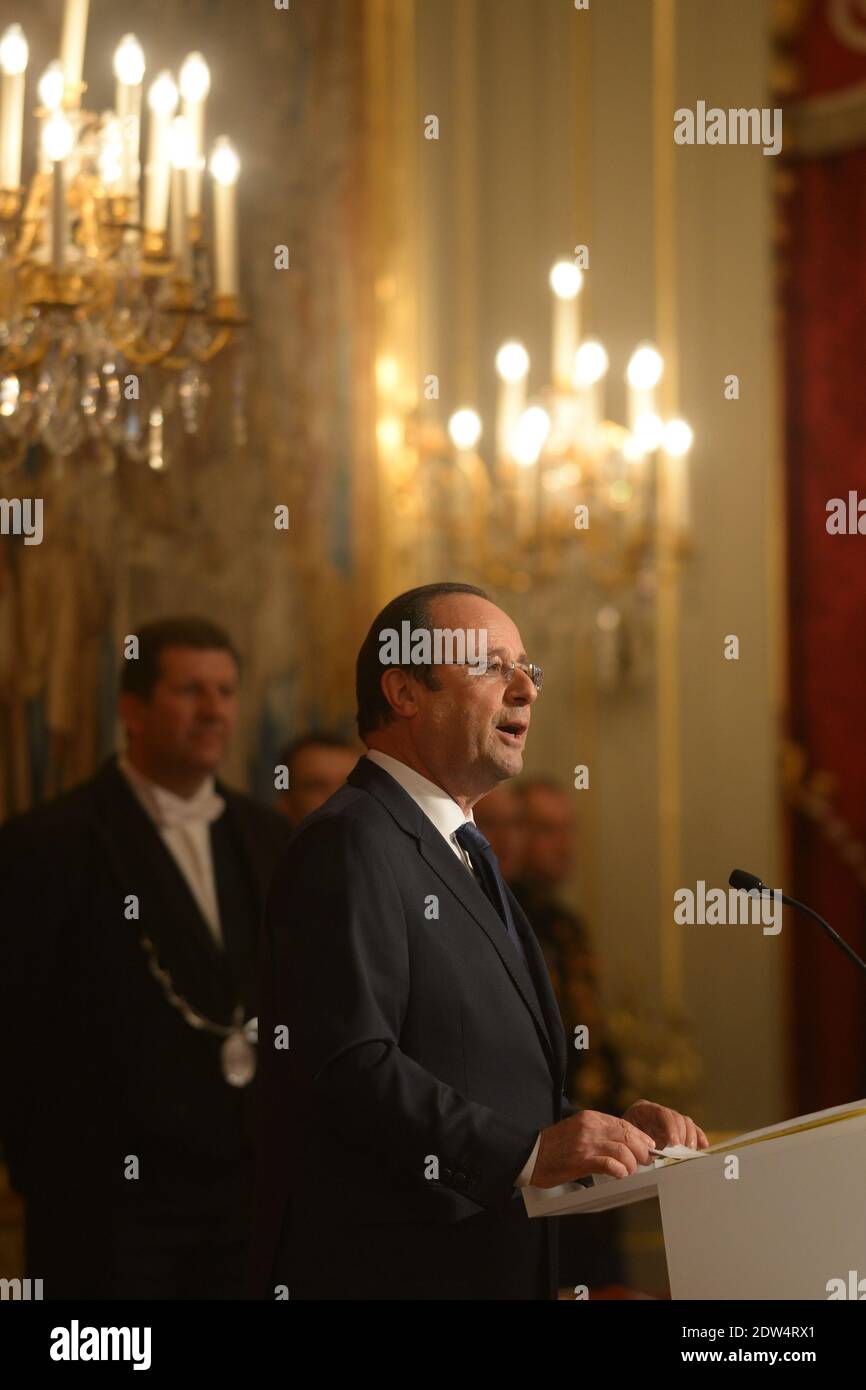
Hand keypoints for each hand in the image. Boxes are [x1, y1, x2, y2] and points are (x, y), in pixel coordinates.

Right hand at [530, 1109, 655, 1187]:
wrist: (531, 1155)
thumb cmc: (555, 1146)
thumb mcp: (578, 1129)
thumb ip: (599, 1132)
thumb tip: (624, 1141)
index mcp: (590, 1117)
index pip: (624, 1124)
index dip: (640, 1137)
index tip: (648, 1146)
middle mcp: (590, 1127)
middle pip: (627, 1136)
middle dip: (641, 1150)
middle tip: (644, 1161)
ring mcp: (586, 1143)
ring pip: (622, 1151)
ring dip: (631, 1164)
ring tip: (629, 1171)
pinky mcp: (582, 1160)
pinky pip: (610, 1164)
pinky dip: (619, 1171)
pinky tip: (619, 1175)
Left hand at [622, 1099, 707, 1150]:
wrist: (620, 1143)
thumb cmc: (622, 1143)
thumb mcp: (628, 1142)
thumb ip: (640, 1146)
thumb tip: (653, 1155)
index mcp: (643, 1110)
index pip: (662, 1113)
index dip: (671, 1127)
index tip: (674, 1143)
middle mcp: (657, 1111)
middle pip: (677, 1117)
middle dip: (682, 1134)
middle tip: (682, 1150)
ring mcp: (668, 1119)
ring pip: (686, 1122)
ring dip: (690, 1137)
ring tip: (689, 1151)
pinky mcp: (676, 1129)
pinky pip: (691, 1130)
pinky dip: (698, 1136)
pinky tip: (703, 1145)